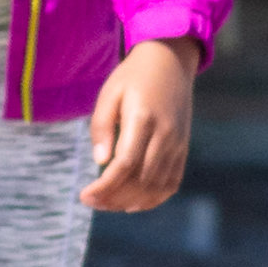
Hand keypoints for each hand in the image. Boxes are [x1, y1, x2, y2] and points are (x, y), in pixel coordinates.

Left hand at [84, 40, 200, 212]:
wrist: (171, 62)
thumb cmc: (133, 77)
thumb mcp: (110, 93)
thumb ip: (101, 126)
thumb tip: (100, 161)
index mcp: (143, 119)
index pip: (125, 164)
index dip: (104, 186)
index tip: (84, 195)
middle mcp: (165, 135)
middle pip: (140, 180)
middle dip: (113, 198)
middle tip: (91, 202)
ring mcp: (178, 144)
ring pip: (157, 187)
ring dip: (131, 202)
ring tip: (107, 204)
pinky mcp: (183, 148)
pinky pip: (172, 183)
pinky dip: (153, 199)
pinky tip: (132, 203)